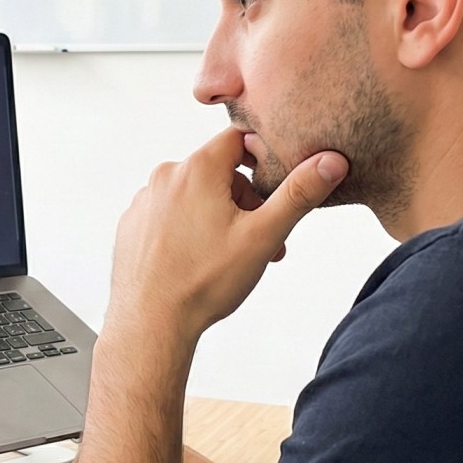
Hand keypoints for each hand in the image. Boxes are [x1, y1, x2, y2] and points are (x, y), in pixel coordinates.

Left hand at [105, 127, 347, 345]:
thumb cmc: (205, 282)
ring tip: (231, 257)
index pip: (239, 139)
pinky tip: (197, 261)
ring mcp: (144, 201)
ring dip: (218, 216)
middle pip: (218, 172)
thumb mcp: (263, 236)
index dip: (263, 160)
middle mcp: (165, 176)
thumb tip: (331, 161)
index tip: (274, 190)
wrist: (150, 323)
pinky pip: (168, 214)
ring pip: (194, 195)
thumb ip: (298, 194)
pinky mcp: (131, 225)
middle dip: (245, 201)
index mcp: (197, 169)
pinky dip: (188, 229)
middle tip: (262, 240)